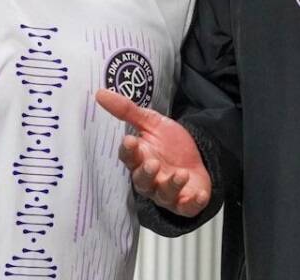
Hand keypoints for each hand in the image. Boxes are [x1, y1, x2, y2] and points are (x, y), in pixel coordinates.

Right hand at [96, 89, 212, 216]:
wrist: (198, 158)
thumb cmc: (170, 144)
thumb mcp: (152, 123)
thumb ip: (128, 111)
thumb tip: (100, 93)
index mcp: (140, 159)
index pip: (129, 158)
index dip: (128, 151)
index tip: (130, 140)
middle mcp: (151, 179)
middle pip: (142, 181)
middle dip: (146, 173)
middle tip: (152, 163)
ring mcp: (168, 192)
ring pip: (164, 194)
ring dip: (172, 185)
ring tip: (181, 174)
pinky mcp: (186, 202)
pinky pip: (187, 207)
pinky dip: (192, 202)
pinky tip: (199, 195)